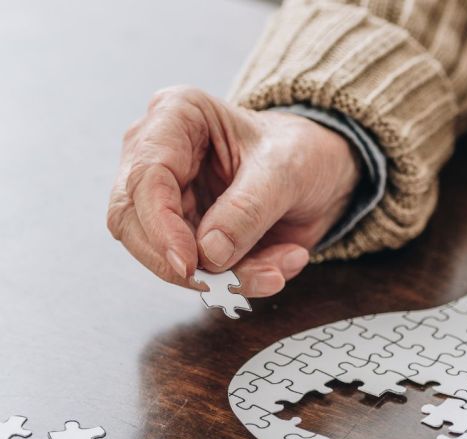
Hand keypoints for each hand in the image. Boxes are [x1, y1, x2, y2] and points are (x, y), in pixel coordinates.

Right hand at [107, 86, 359, 296]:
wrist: (322, 171)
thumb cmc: (301, 151)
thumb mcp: (286, 171)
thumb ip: (248, 209)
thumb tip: (208, 253)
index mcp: (176, 116)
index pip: (145, 177)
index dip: (160, 227)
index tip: (189, 264)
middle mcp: (159, 155)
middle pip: (133, 222)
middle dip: (182, 263)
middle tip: (228, 284)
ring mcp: (168, 198)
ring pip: (165, 255)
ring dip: (223, 277)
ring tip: (276, 272)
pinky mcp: (186, 233)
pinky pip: (199, 271)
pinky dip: (240, 279)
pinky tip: (280, 264)